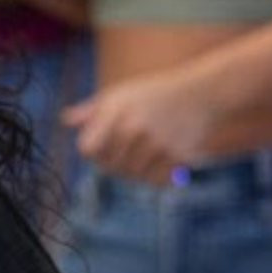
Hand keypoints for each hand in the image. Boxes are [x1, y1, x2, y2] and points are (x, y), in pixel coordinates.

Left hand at [62, 68, 216, 184]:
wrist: (204, 93)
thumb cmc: (157, 93)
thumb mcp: (124, 93)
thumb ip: (93, 109)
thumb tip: (67, 120)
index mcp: (116, 108)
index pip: (88, 149)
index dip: (93, 152)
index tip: (104, 148)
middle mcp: (134, 125)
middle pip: (110, 166)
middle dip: (115, 164)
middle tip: (128, 154)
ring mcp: (156, 142)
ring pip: (133, 176)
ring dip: (136, 172)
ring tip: (145, 157)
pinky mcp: (177, 156)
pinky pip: (156, 180)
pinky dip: (156, 177)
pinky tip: (161, 162)